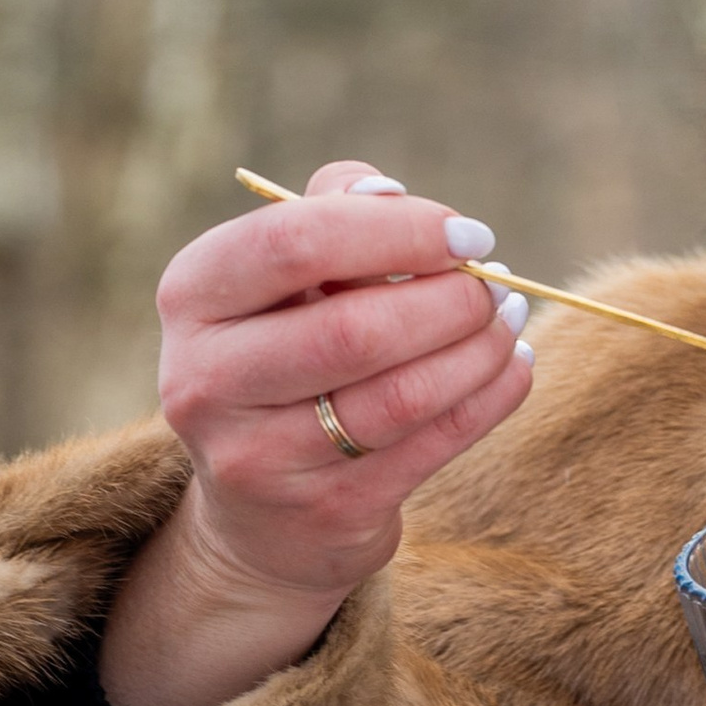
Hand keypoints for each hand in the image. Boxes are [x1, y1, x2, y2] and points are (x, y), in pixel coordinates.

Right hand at [99, 161, 534, 705]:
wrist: (261, 512)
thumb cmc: (288, 352)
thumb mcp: (287, 279)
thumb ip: (332, 212)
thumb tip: (393, 194)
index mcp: (193, 297)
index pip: (294, 243)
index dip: (397, 231)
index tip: (468, 234)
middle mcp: (207, 380)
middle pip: (352, 330)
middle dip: (448, 300)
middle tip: (493, 284)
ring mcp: (262, 458)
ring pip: (401, 395)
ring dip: (479, 350)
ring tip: (508, 319)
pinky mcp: (326, 512)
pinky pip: (433, 445)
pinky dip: (491, 396)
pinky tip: (512, 365)